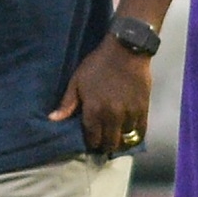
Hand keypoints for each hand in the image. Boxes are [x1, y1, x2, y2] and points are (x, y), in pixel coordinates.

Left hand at [50, 35, 151, 155]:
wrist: (126, 51)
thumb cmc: (97, 64)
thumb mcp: (77, 81)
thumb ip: (67, 103)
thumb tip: (53, 120)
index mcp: (93, 110)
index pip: (93, 138)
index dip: (92, 144)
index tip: (91, 143)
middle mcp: (112, 116)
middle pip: (110, 142)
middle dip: (105, 145)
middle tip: (104, 143)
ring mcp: (129, 113)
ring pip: (125, 138)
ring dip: (120, 140)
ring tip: (117, 139)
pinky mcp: (144, 108)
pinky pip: (141, 130)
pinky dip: (135, 136)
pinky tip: (131, 135)